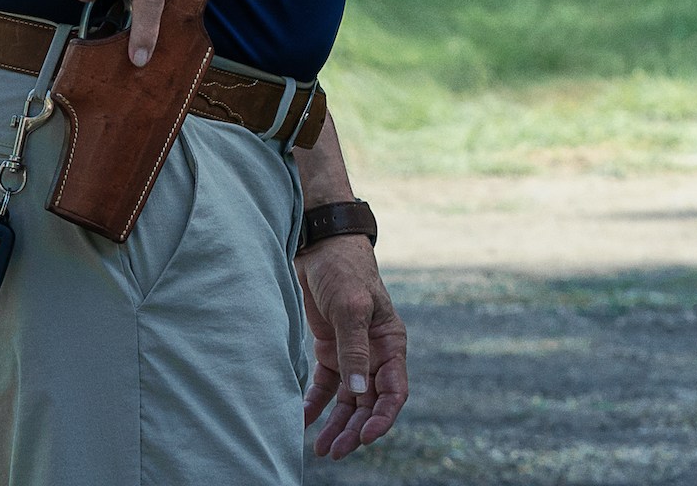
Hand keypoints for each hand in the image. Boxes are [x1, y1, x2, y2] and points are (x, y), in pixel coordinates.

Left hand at [297, 234, 408, 458]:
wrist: (319, 247)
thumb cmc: (344, 271)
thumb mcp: (352, 307)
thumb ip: (353, 348)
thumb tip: (358, 389)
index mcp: (390, 343)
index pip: (394, 391)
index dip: (383, 417)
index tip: (366, 437)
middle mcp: (374, 354)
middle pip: (369, 402)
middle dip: (355, 429)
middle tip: (335, 451)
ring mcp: (351, 354)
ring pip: (348, 400)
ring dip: (337, 424)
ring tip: (322, 449)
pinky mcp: (328, 351)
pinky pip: (324, 387)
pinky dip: (315, 406)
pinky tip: (303, 422)